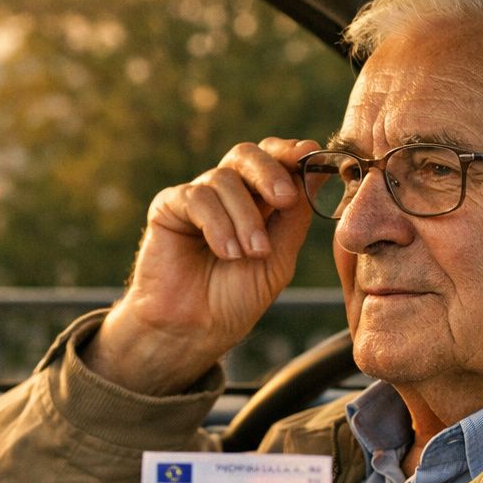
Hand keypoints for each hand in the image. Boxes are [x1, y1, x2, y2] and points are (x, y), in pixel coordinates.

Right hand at [85, 137, 319, 393]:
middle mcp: (227, 194)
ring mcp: (197, 198)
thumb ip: (294, 217)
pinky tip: (226, 253)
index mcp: (257, 202)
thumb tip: (314, 173)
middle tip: (285, 200)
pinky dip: (218, 224)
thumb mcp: (279, 258)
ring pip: (225, 178)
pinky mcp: (169, 207)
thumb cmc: (235, 300)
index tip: (308, 155)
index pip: (273, 160)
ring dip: (245, 218)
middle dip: (270, 172)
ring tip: (250, 254)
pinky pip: (197, 197)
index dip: (289, 153)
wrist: (195, 330)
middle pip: (247, 154)